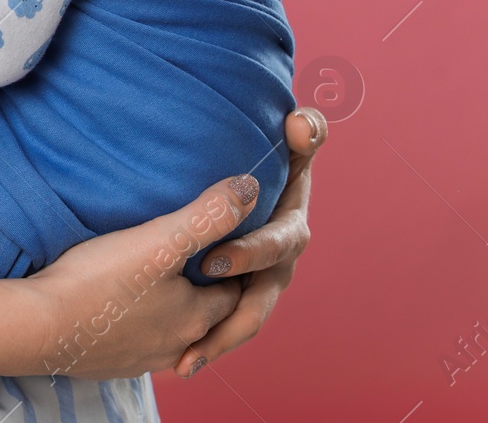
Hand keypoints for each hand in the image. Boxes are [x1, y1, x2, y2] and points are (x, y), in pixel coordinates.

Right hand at [22, 175, 258, 379]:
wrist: (38, 327)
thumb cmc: (98, 281)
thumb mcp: (158, 239)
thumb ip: (207, 214)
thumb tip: (250, 187)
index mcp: (195, 316)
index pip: (235, 292)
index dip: (234, 268)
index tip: (224, 248)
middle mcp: (177, 346)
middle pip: (208, 319)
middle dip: (206, 294)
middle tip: (196, 264)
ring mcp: (142, 360)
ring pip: (174, 337)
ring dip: (173, 315)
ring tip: (161, 287)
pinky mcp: (110, 365)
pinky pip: (137, 347)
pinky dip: (140, 330)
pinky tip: (124, 312)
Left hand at [173, 106, 327, 376]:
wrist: (247, 184)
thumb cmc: (267, 157)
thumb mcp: (285, 146)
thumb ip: (306, 132)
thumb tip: (303, 121)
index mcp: (289, 224)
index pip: (281, 241)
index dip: (255, 252)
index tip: (214, 260)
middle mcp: (280, 258)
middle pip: (263, 286)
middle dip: (224, 300)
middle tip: (190, 290)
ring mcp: (262, 280)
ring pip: (246, 316)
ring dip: (221, 338)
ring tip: (189, 358)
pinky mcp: (239, 294)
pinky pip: (228, 325)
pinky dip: (209, 345)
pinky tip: (181, 366)